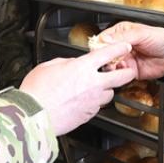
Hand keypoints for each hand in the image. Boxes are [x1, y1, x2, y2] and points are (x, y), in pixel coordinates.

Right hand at [20, 42, 136, 134]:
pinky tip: (84, 101)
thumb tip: (72, 64)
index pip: (108, 54)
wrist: (34, 116)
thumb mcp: (48, 66)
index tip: (125, 46)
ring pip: (110, 94)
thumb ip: (65, 62)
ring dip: (107, 89)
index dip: (119, 48)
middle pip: (120, 77)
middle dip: (128, 72)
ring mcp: (92, 101)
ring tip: (98, 88)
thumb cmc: (37, 91)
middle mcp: (92, 84)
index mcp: (82, 68)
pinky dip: (95, 102)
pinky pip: (97, 106)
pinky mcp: (89, 115)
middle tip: (129, 70)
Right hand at [95, 22, 163, 79]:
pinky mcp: (128, 70)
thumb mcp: (141, 33)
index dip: (100, 44)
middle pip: (103, 53)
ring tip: (117, 64)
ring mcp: (123, 59)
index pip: (103, 38)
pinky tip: (123, 69)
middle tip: (108, 58)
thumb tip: (105, 39)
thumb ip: (123, 37)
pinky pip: (118, 74)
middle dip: (104, 57)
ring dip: (110, 66)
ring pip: (109, 65)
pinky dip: (118, 73)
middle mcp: (120, 46)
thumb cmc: (161, 39)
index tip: (99, 49)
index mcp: (121, 33)